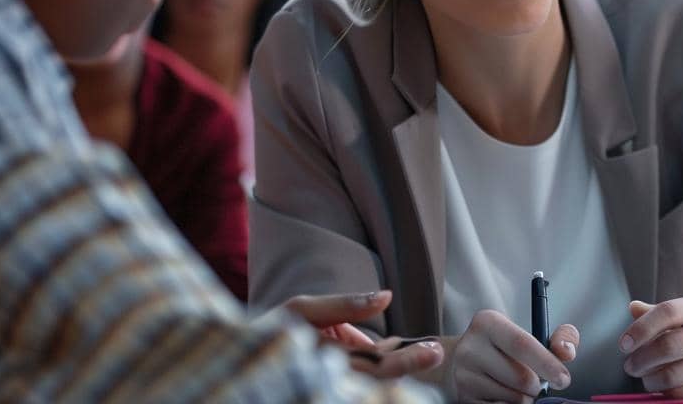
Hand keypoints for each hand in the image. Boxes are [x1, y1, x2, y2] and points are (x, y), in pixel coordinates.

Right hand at [276, 290, 444, 377]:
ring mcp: (330, 385)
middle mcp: (327, 378)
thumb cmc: (273, 329)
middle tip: (437, 353)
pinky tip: (395, 358)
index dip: (407, 359)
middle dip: (409, 366)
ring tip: (424, 354)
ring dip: (398, 371)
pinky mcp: (332, 385)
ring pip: (371, 384)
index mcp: (323, 358)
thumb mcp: (303, 308)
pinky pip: (362, 382)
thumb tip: (386, 296)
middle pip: (378, 379)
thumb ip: (345, 305)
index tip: (433, 349)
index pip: (374, 365)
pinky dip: (381, 372)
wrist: (245, 360)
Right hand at [441, 308, 578, 403]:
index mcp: (488, 323)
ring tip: (520, 388)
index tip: (563, 379)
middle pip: (521, 378)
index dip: (547, 364)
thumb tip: (567, 352)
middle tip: (538, 384)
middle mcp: (471, 348)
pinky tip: (508, 395)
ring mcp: (464, 375)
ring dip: (526, 398)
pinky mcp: (463, 398)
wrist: (463, 360)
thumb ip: (559, 337)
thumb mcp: (529, 333)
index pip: (522, 345)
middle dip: (538, 386)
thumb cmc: (504, 347)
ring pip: (512, 398)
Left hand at [621, 298, 682, 398]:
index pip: (668, 311)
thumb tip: (634, 308)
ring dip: (649, 379)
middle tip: (629, 365)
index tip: (624, 344)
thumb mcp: (672, 318)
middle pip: (669, 346)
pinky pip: (680, 395)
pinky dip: (664, 393)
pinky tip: (661, 386)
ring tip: (644, 376)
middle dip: (641, 359)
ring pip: (671, 375)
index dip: (641, 328)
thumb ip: (651, 313)